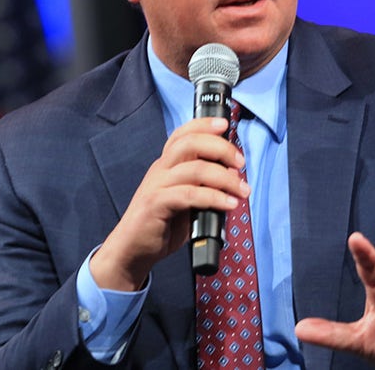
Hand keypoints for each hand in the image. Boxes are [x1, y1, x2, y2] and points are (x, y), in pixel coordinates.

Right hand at [90, 117, 247, 290]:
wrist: (132, 250)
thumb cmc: (160, 224)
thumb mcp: (185, 200)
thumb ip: (204, 186)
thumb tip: (233, 177)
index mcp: (166, 164)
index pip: (183, 134)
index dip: (203, 124)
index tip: (225, 125)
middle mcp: (160, 169)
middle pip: (190, 143)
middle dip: (221, 149)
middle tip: (240, 163)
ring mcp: (156, 185)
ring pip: (195, 169)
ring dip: (225, 178)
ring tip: (242, 191)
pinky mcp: (155, 204)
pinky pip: (189, 195)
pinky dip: (213, 198)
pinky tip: (228, 205)